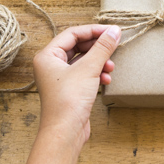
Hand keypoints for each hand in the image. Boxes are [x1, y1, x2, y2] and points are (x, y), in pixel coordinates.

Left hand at [27, 24, 120, 163]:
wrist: (65, 132)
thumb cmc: (68, 101)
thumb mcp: (89, 68)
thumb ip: (103, 47)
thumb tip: (114, 31)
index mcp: (48, 56)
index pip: (73, 34)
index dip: (93, 31)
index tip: (111, 31)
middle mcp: (52, 65)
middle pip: (79, 46)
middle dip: (98, 48)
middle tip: (114, 45)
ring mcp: (61, 77)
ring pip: (84, 60)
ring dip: (99, 61)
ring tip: (110, 67)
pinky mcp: (70, 88)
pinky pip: (86, 73)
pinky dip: (97, 73)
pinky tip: (106, 79)